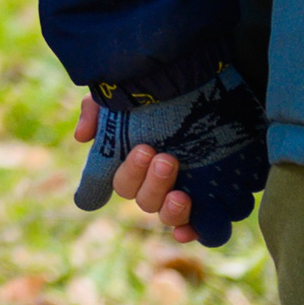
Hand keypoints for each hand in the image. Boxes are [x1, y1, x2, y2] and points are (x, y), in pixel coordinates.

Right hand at [72, 65, 266, 247]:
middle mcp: (157, 177)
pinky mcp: (221, 194)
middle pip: (142, 199)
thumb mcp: (123, 89)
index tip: (113, 176)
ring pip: (169, 216)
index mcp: (132, 157)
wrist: (209, 73)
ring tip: (181, 192)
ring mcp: (189, 187)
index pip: (110, 181)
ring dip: (171, 209)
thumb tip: (82, 137)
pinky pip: (209, 228)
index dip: (95, 192)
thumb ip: (97, 110)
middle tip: (159, 154)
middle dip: (147, 181)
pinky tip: (192, 228)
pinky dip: (200, 231)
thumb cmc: (160, 82)